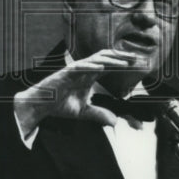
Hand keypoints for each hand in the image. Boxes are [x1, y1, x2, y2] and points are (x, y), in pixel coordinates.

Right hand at [13, 48, 140, 135]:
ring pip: (96, 60)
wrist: (40, 106)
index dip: (123, 63)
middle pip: (106, 58)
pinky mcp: (65, 73)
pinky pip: (79, 67)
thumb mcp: (84, 112)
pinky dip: (91, 66)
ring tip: (126, 63)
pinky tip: (102, 67)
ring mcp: (74, 70)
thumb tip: (115, 121)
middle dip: (122, 57)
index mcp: (89, 75)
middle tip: (138, 58)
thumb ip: (99, 114)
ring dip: (111, 60)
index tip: (138, 64)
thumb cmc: (59, 104)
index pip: (109, 65)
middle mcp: (83, 70)